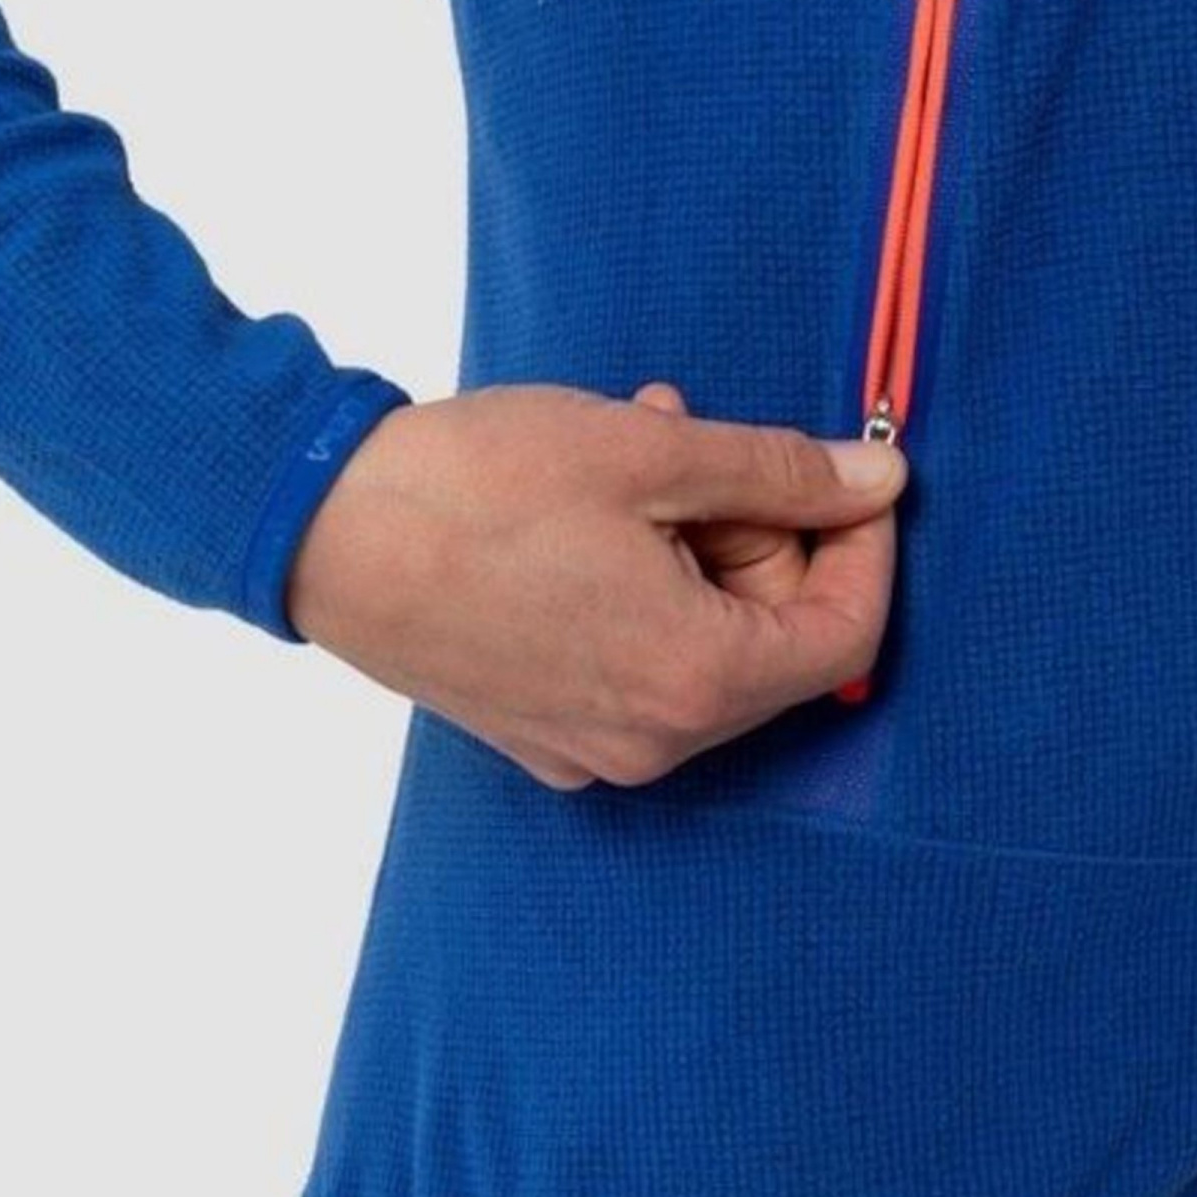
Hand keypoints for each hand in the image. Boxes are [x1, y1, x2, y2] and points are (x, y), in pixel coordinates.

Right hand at [285, 377, 904, 788]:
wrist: (318, 531)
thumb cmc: (474, 486)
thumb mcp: (649, 453)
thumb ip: (781, 473)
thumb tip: (879, 481)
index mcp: (696, 679)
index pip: (848, 637)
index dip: (864, 548)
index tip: (846, 475)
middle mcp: (656, 743)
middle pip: (775, 646)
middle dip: (763, 538)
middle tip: (699, 445)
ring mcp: (597, 751)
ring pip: (706, 653)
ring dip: (700, 551)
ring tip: (640, 456)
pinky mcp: (547, 740)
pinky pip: (639, 671)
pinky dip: (646, 594)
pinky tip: (596, 517)